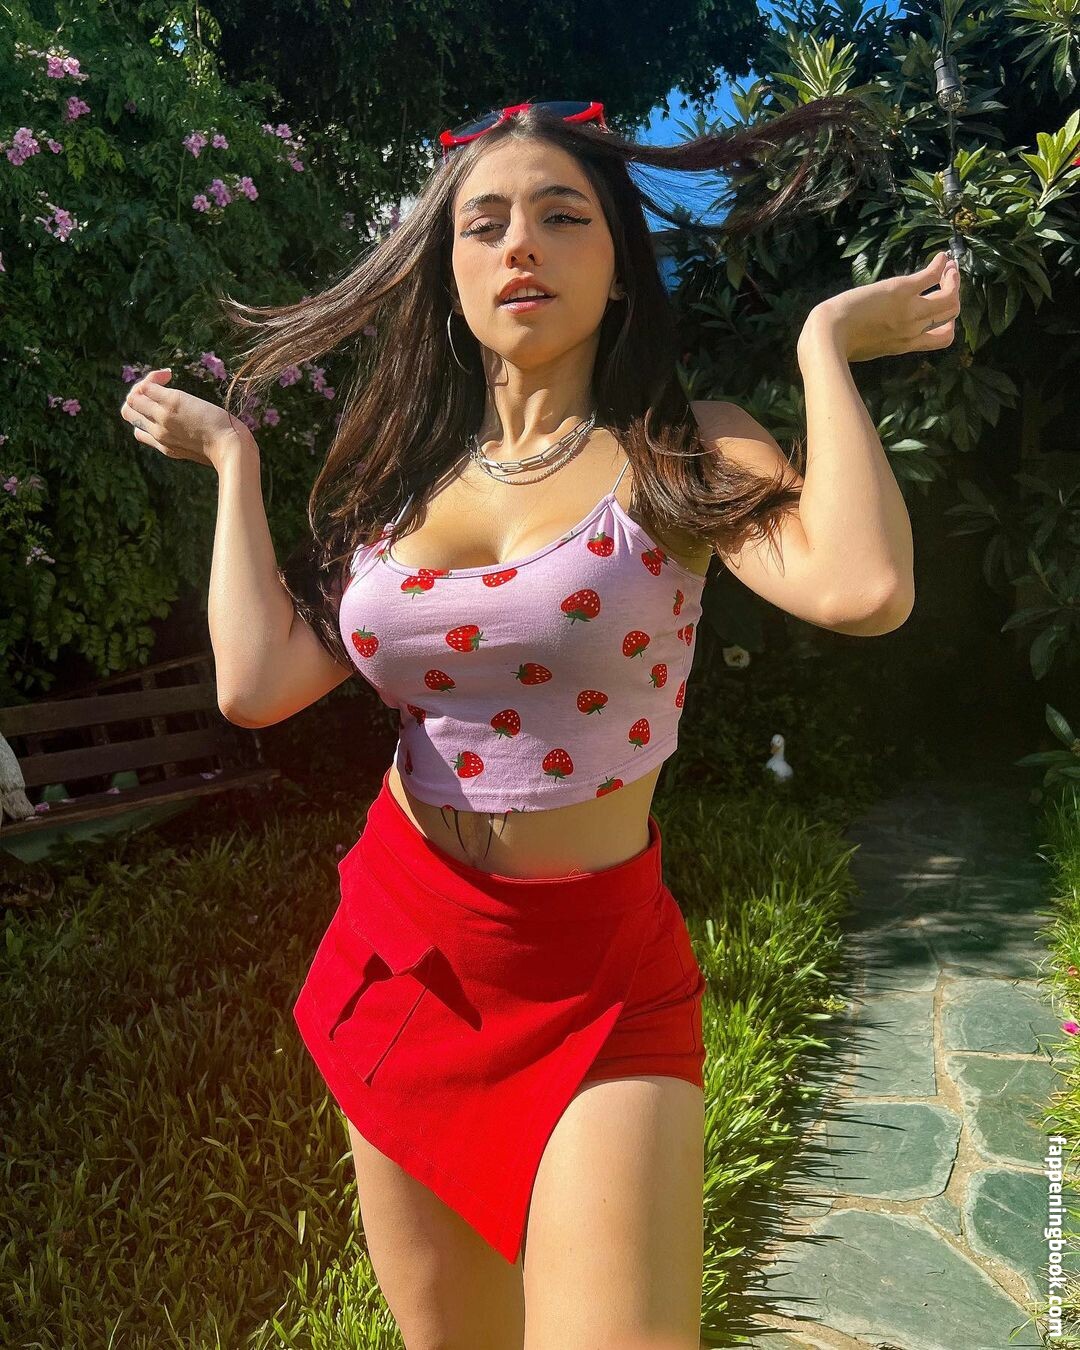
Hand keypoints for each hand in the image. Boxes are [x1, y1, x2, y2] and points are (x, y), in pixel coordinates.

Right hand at [120, 369, 254, 470]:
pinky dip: (154, 376)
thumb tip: (202, 434)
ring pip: (132, 398)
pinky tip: (169, 374)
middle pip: (128, 412)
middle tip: (160, 389)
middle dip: (138, 397)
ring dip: (144, 384)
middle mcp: (157, 433)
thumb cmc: (228, 450)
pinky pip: (146, 385)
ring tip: (165, 378)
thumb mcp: (206, 451)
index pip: (139, 432)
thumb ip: (194, 442)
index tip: (164, 409)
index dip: (145, 417)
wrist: (231, 449)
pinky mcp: (170, 403)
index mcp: (165, 447)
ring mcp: (161, 417)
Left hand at [802, 251, 962, 362]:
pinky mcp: (902, 291)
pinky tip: (942, 256)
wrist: (829, 337)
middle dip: (954, 296)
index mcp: (905, 345)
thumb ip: (880, 339)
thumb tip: (875, 332)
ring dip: (953, 279)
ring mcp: (911, 310)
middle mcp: (914, 329)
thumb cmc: (837, 344)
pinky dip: (940, 265)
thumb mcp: (866, 348)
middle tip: (950, 281)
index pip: (942, 339)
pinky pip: (930, 276)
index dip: (949, 325)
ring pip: (949, 296)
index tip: (946, 315)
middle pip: (950, 313)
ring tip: (951, 267)